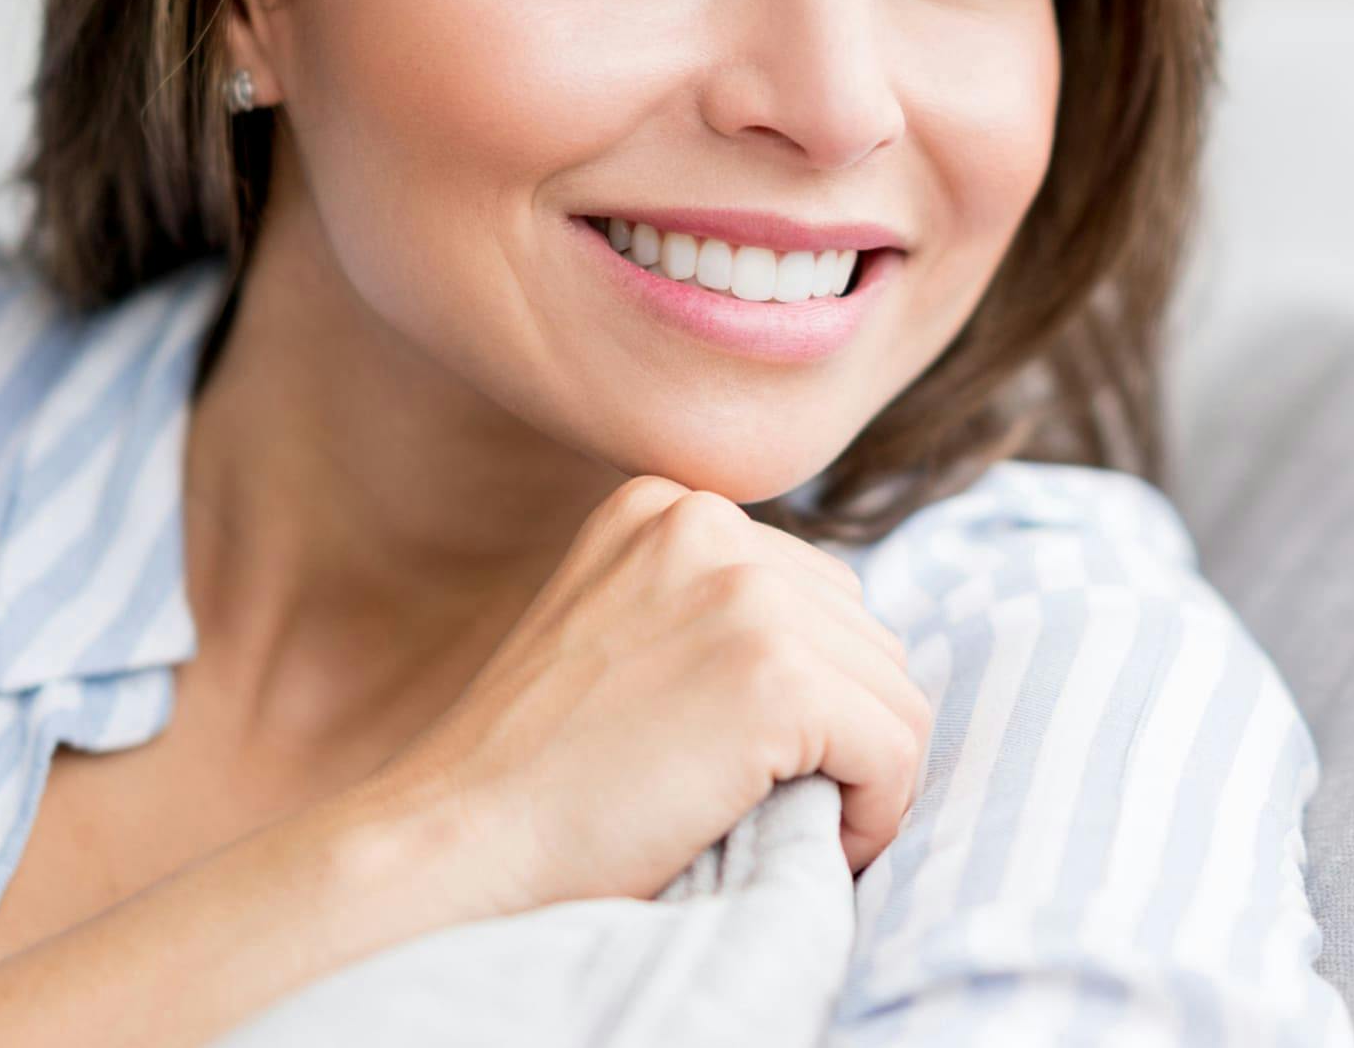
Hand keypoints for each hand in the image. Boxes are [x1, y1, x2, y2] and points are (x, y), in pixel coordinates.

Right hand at [353, 475, 932, 922]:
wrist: (455, 848)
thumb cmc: (536, 774)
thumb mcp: (616, 633)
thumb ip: (706, 607)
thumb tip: (844, 646)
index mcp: (665, 507)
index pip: (814, 589)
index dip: (813, 690)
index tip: (760, 762)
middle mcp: (707, 523)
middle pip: (863, 631)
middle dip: (845, 726)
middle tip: (783, 803)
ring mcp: (742, 591)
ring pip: (894, 690)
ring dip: (865, 770)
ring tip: (792, 823)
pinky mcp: (773, 674)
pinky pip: (898, 747)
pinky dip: (879, 811)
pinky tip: (819, 842)